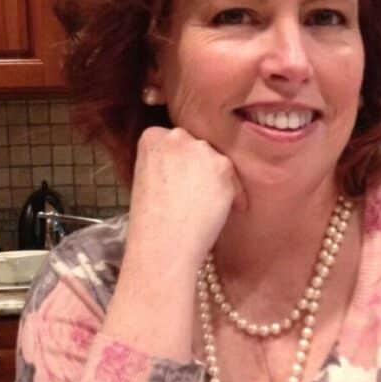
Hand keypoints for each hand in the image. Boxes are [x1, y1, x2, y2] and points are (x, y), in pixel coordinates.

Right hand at [124, 127, 245, 273]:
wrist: (162, 245)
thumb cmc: (149, 220)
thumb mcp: (146, 177)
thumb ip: (165, 162)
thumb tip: (187, 165)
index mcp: (152, 136)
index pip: (174, 142)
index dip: (181, 163)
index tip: (181, 180)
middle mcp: (177, 136)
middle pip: (197, 148)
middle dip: (199, 168)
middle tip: (197, 193)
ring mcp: (201, 150)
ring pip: (217, 162)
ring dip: (217, 181)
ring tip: (210, 205)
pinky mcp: (223, 168)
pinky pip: (234, 181)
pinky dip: (234, 197)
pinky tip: (227, 212)